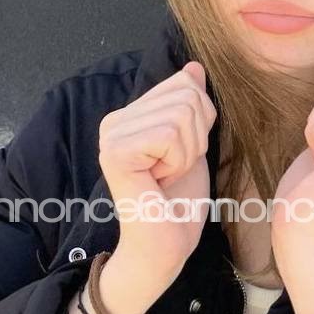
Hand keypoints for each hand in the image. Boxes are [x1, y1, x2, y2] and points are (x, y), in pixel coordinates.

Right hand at [98, 61, 216, 277]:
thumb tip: (194, 67)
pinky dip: (178, 162)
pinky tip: (159, 181)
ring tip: (167, 176)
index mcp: (131, 115)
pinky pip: (170, 134)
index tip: (181, 157)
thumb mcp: (193, 144)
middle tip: (174, 170)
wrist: (165, 247)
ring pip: (182, 114)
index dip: (201, 121)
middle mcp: (115, 120)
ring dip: (188, 153)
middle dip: (197, 137)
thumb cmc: (178, 203)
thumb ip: (191, 106)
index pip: (185, 83)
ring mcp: (111, 134)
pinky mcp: (115, 151)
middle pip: (187, 95)